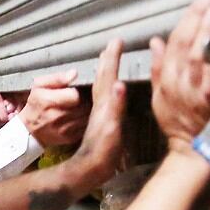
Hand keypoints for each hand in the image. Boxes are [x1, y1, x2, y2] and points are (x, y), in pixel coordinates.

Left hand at [0, 64, 14, 133]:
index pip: (7, 93)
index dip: (12, 91)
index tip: (17, 88)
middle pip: (12, 101)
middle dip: (18, 98)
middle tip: (19, 96)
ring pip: (14, 109)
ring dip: (18, 106)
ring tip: (15, 102)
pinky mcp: (1, 119)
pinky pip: (12, 118)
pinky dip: (16, 115)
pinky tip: (15, 109)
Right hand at [18, 70, 85, 148]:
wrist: (29, 130)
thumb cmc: (36, 104)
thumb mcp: (39, 85)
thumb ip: (57, 78)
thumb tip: (74, 74)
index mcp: (47, 101)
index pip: (76, 95)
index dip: (80, 90)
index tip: (78, 89)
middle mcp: (56, 117)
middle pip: (84, 106)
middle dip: (85, 100)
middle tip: (81, 96)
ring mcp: (64, 130)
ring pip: (87, 116)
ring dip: (86, 110)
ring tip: (80, 106)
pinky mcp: (70, 138)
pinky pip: (85, 126)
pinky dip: (85, 120)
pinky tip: (78, 116)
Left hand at [64, 40, 126, 187]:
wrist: (89, 169)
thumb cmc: (102, 151)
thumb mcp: (111, 129)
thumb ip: (115, 107)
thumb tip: (119, 84)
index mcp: (104, 104)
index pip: (108, 76)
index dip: (112, 58)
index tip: (116, 40)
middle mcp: (101, 105)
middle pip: (103, 77)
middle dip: (108, 60)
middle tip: (112, 44)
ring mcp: (100, 113)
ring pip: (102, 86)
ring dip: (106, 71)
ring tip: (108, 59)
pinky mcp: (102, 121)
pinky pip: (105, 97)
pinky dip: (108, 88)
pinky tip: (112, 90)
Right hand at [149, 0, 209, 151]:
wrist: (190, 148)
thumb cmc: (177, 122)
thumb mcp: (159, 95)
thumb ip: (157, 67)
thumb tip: (155, 41)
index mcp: (166, 77)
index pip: (174, 41)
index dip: (186, 19)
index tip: (198, 1)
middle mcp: (176, 80)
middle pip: (184, 43)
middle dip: (197, 17)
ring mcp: (191, 90)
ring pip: (196, 54)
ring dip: (205, 30)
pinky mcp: (207, 100)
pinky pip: (208, 75)